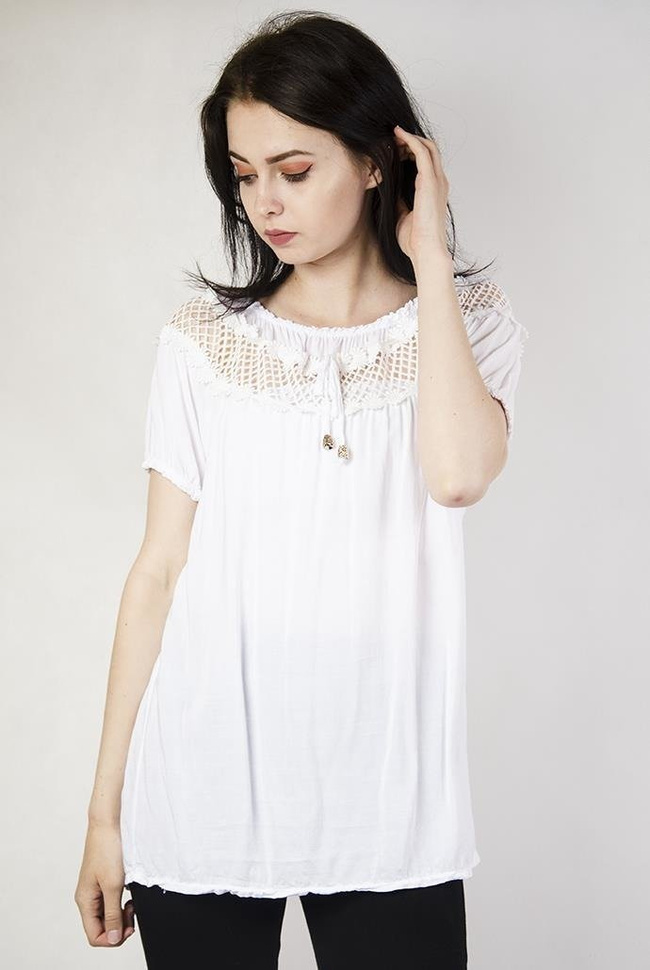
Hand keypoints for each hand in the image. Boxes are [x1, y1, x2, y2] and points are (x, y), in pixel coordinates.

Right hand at [74, 820, 135, 946]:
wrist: (108, 823)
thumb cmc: (108, 849)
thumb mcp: (113, 885)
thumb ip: (113, 914)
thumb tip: (112, 938)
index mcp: (85, 901)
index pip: (94, 935)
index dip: (112, 938)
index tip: (129, 927)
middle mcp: (87, 898)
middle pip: (101, 927)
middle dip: (119, 927)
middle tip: (133, 915)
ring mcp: (95, 890)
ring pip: (107, 916)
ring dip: (121, 916)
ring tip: (132, 906)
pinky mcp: (103, 881)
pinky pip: (111, 903)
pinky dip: (121, 905)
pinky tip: (130, 897)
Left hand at [393, 124, 449, 266]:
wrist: (425, 251)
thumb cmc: (414, 240)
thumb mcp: (401, 215)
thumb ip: (399, 201)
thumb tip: (388, 190)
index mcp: (433, 191)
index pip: (426, 162)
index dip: (411, 150)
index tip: (394, 147)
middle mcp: (439, 182)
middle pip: (428, 150)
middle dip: (411, 140)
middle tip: (391, 136)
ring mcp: (437, 180)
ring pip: (427, 146)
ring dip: (410, 137)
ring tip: (393, 133)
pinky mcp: (431, 180)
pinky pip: (422, 151)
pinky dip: (410, 139)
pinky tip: (397, 134)